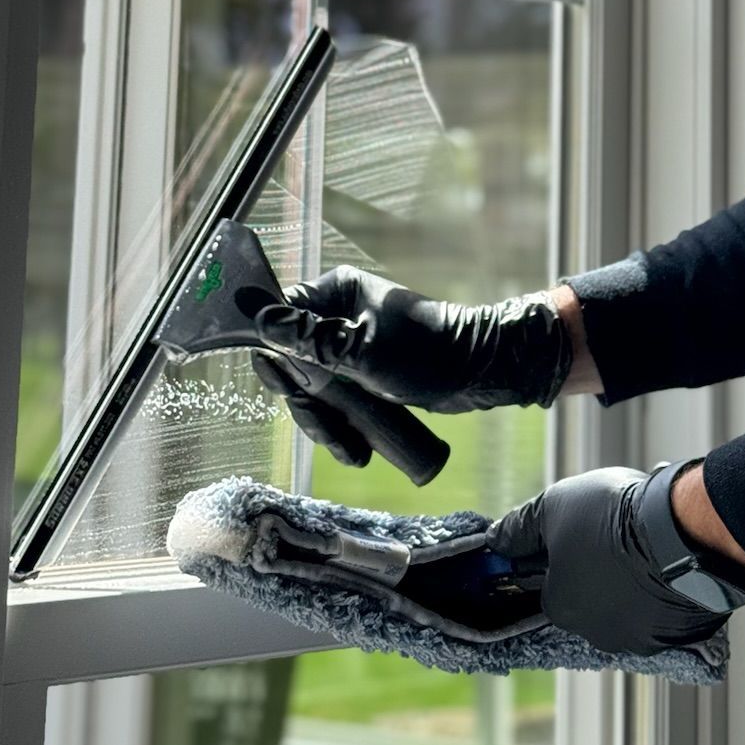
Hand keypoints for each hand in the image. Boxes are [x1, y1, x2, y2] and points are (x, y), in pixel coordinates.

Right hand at [250, 266, 571, 464]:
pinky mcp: (363, 373)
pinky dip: (343, 426)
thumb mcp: (362, 352)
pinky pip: (338, 401)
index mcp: (336, 292)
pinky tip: (358, 451)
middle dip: (309, 403)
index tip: (288, 389)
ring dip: (327, 423)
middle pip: (294, 361)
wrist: (480, 371)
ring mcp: (349, 345)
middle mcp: (337, 314)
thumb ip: (312, 342)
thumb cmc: (425, 354)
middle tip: (329, 431)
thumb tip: (264, 325)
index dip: (278, 356)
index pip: (282, 318)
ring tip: (352, 451)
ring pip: (315, 388)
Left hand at [485, 466, 744, 655]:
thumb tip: (496, 539)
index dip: (561, 556)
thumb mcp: (553, 508)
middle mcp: (596, 633)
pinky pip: (661, 612)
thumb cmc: (608, 520)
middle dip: (598, 569)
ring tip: (645, 543)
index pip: (550, 585)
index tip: (577, 534)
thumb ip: (521, 528)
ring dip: (631, 581)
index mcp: (561, 607)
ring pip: (627, 605)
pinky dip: (661, 590)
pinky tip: (667, 561)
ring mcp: (638, 639)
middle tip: (613, 534)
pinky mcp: (675, 636)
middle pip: (590, 598)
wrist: (676, 534)